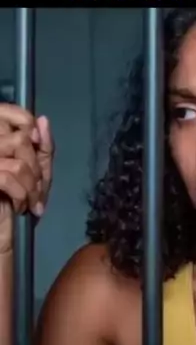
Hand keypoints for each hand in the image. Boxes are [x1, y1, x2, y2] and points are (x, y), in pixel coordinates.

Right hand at [0, 104, 53, 255]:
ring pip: (18, 161)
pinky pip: (8, 176)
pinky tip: (20, 207)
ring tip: (30, 202)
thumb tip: (43, 120)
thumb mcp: (36, 172)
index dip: (26, 123)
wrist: (0, 233)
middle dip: (37, 168)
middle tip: (36, 190)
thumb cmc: (15, 201)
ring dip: (32, 187)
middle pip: (20, 140)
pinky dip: (21, 195)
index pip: (7, 110)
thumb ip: (41, 147)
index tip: (37, 145)